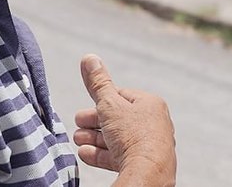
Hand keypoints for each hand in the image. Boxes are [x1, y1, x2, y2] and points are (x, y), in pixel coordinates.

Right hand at [74, 54, 175, 183]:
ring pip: (117, 138)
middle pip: (118, 119)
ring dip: (94, 138)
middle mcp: (153, 124)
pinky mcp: (143, 164)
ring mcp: (149, 145)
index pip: (122, 96)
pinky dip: (101, 154)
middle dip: (94, 122)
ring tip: (78, 140)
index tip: (86, 106)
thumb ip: (98, 83)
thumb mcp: (109, 104)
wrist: (148, 172)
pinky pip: (119, 156)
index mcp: (150, 104)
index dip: (102, 100)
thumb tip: (89, 58)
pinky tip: (85, 154)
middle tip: (77, 123)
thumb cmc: (133, 134)